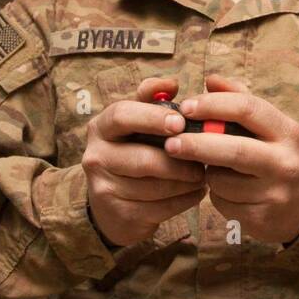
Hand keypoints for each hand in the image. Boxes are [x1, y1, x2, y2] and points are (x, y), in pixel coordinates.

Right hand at [83, 77, 205, 246]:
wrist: (113, 205)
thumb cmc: (133, 152)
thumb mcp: (137, 123)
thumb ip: (151, 99)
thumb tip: (171, 83)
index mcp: (101, 127)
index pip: (122, 115)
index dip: (153, 118)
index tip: (181, 123)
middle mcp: (96, 157)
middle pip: (143, 159)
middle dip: (179, 161)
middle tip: (203, 159)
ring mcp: (104, 189)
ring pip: (156, 187)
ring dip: (187, 182)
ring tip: (203, 175)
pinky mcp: (120, 215)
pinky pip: (161, 208)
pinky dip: (185, 200)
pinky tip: (196, 192)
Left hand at [165, 73, 298, 243]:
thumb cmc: (278, 155)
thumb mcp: (269, 126)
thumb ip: (239, 99)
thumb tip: (210, 80)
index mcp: (287, 131)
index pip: (247, 108)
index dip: (212, 105)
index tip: (186, 108)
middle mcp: (285, 162)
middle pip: (233, 149)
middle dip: (196, 144)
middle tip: (170, 143)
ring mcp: (274, 193)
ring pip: (222, 180)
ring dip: (207, 173)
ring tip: (216, 169)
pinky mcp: (260, 219)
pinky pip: (222, 202)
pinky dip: (215, 194)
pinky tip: (228, 191)